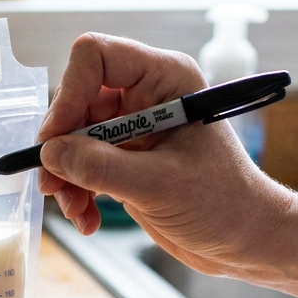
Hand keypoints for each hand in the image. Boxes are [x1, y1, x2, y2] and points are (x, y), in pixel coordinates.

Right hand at [38, 33, 293, 278]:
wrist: (246, 240)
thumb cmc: (225, 204)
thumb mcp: (159, 186)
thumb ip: (101, 168)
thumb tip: (51, 153)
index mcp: (166, 79)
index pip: (97, 57)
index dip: (70, 92)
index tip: (57, 138)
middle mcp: (146, 95)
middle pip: (78, 100)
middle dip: (62, 145)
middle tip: (54, 182)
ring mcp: (134, 127)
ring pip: (73, 136)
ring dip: (65, 174)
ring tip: (73, 209)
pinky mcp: (126, 158)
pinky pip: (82, 163)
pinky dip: (77, 190)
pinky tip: (88, 218)